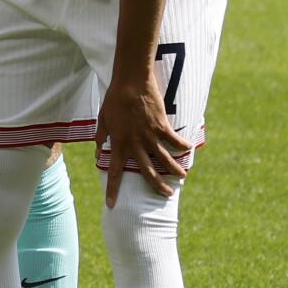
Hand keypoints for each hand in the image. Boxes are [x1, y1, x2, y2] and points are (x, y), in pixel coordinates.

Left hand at [95, 77, 191, 205]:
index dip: (112, 189)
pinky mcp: (162, 125)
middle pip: (146, 171)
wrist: (130, 82)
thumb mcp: (102, 119)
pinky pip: (174, 140)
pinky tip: (188, 149)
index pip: (113, 172)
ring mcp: (149, 135)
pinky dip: (182, 145)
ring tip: (182, 176)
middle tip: (166, 195)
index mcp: (118, 144)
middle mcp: (134, 143)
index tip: (112, 204)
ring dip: (174, 169)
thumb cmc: (114, 100)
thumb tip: (99, 149)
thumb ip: (102, 136)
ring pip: (164, 159)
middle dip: (156, 185)